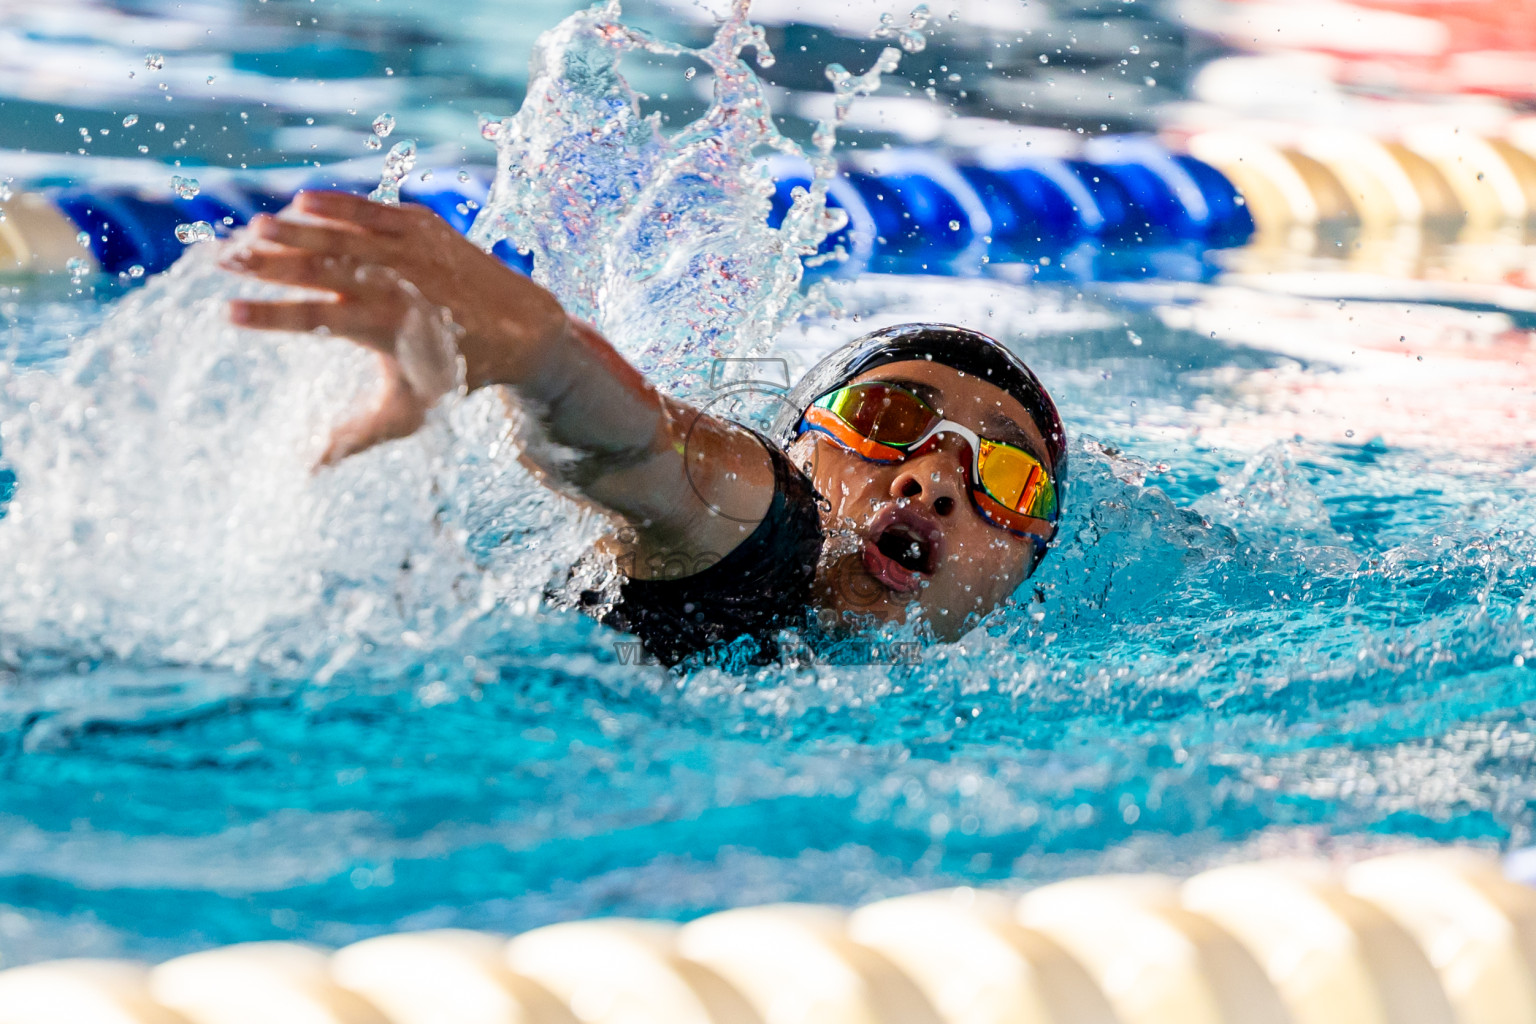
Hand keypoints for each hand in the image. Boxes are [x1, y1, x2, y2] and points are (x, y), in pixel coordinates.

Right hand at [221, 191, 570, 447]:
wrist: (520, 328)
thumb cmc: (456, 372)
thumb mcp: (407, 411)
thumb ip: (353, 436)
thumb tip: (306, 472)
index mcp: (386, 331)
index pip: (314, 322)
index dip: (270, 318)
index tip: (227, 315)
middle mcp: (397, 288)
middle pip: (320, 272)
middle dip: (268, 265)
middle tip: (221, 261)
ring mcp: (411, 253)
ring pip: (343, 236)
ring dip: (296, 230)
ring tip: (252, 229)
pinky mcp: (424, 227)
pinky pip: (375, 210)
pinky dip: (340, 205)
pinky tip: (302, 201)